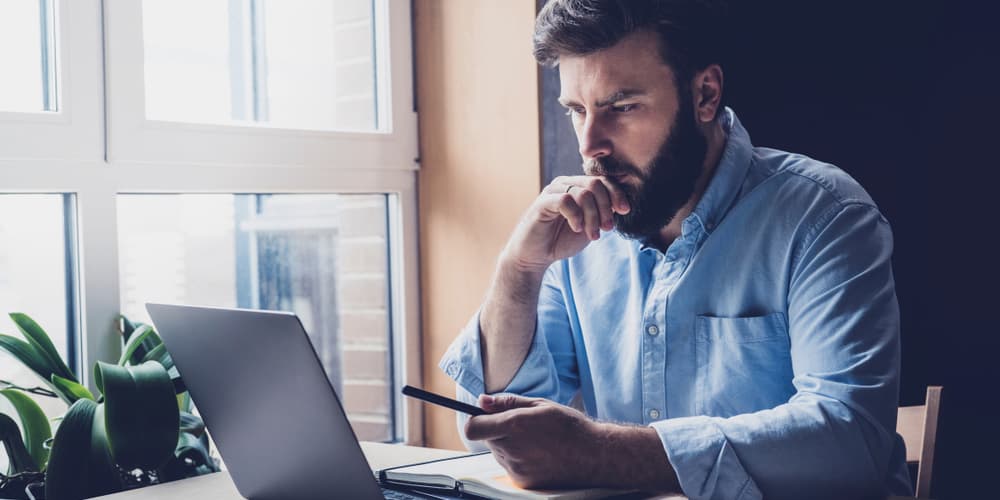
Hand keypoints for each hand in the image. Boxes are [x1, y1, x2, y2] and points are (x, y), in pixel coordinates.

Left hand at [463, 394, 607, 488]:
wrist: (593, 456)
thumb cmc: (570, 427)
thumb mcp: (540, 404)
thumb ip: (507, 402)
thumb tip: (482, 401)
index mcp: (515, 426)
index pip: (473, 427)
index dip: (475, 420)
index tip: (483, 416)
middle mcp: (512, 449)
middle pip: (487, 438)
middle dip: (497, 429)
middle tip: (522, 425)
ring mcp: (516, 469)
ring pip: (498, 452)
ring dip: (508, 444)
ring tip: (535, 440)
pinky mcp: (523, 482)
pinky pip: (509, 466)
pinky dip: (517, 458)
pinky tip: (538, 454)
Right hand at [502, 176, 629, 273]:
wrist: (535, 256)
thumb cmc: (561, 240)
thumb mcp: (589, 226)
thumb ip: (602, 214)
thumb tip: (621, 205)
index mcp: (577, 187)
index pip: (602, 180)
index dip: (617, 194)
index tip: (625, 211)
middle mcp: (565, 184)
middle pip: (595, 184)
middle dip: (606, 207)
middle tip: (607, 228)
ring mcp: (553, 191)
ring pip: (584, 193)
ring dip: (593, 217)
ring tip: (592, 235)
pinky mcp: (542, 202)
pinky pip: (566, 200)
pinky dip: (576, 216)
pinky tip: (576, 228)